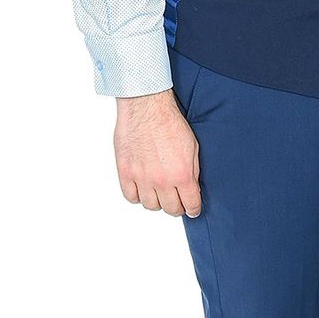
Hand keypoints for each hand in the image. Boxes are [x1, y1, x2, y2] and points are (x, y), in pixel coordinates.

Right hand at [113, 89, 201, 215]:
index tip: (192, 209)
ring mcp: (142, 178)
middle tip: (176, 200)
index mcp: (182, 174)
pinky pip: (131, 197)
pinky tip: (143, 188)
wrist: (146, 107)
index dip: (193, 209)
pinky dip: (137, 195)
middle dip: (176, 206)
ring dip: (156, 201)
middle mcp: (161, 180)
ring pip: (150, 206)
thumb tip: (192, 189)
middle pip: (170, 209)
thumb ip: (193, 172)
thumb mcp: (193, 148)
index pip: (190, 205)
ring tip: (159, 191)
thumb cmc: (169, 122)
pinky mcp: (125, 172)